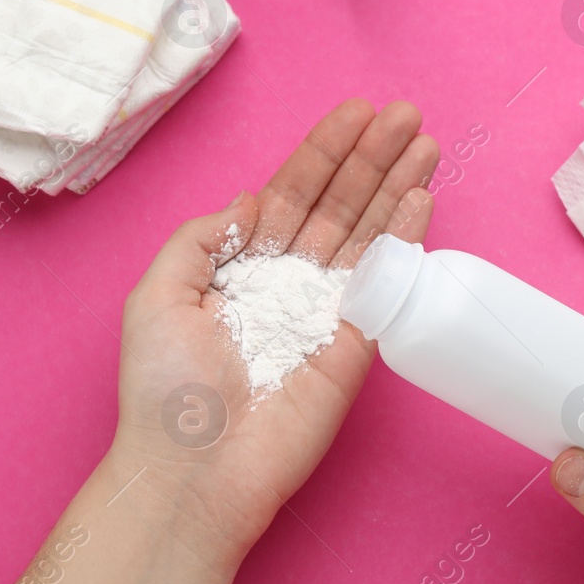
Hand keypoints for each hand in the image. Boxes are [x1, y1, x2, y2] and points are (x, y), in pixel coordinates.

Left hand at [110, 99, 437, 567]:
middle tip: (408, 113)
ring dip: (399, 186)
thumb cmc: (164, 391)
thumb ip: (200, 239)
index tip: (356, 112)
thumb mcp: (157, 294)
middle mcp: (289, 283)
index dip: (324, 153)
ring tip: (426, 142)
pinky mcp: (356, 346)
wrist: (192, 471)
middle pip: (340, 204)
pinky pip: (386, 282)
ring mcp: (327, 312)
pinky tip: (422, 199)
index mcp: (242, 267)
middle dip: (374, 157)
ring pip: (369, 234)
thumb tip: (249, 202)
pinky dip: (406, 239)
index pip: (291, 194)